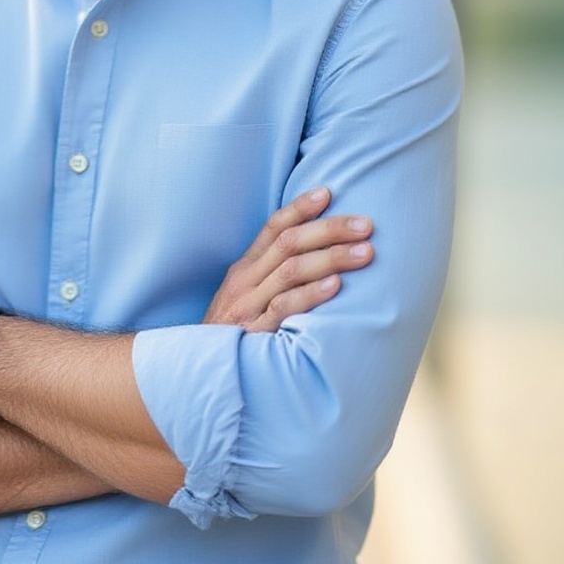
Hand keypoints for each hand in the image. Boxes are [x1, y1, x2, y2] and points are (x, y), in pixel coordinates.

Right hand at [203, 187, 372, 331]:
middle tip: (366, 224)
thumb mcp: (244, 297)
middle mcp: (245, 281)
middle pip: (289, 243)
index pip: (273, 227)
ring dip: (331, 257)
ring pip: (291, 270)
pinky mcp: (253, 334)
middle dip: (330, 229)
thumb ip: (270, 275)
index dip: (300, 208)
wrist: (197, 371)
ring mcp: (248, 306)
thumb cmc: (231, 333)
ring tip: (366, 252)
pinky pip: (284, 309)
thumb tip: (313, 253)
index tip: (328, 192)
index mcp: (244, 268)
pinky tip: (336, 286)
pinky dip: (310, 295)